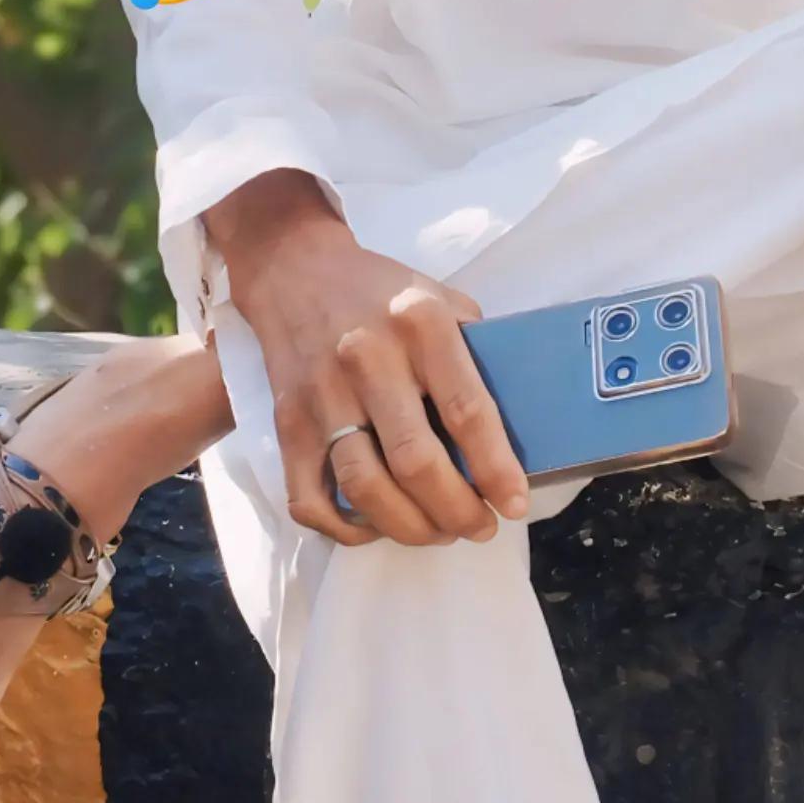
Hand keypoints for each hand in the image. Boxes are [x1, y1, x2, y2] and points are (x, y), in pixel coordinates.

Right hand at [221, 191, 530, 546]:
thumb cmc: (381, 292)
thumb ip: (474, 353)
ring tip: (437, 531)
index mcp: (419, 323)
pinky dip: (346, 528)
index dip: (495, 468)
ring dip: (409, 527)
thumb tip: (516, 425)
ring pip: (364, 487)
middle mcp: (367, 358)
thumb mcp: (442, 299)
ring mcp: (321, 395)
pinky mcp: (287, 424)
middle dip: (456, 511)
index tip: (514, 504)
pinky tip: (378, 525)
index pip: (466, 410)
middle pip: (415, 461)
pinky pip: (310, 499)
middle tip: (479, 527)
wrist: (294, 271)